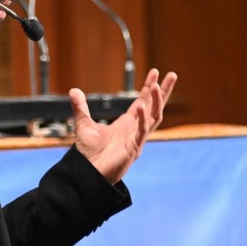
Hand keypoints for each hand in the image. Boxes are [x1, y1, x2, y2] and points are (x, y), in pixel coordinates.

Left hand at [70, 68, 176, 182]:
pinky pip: (141, 132)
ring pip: (153, 117)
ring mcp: (137, 139)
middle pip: (154, 107)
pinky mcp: (134, 149)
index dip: (149, 87)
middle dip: (163, 91)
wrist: (88, 173)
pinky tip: (140, 106)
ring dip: (156, 102)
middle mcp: (135, 129)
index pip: (143, 101)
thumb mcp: (83, 124)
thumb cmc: (89, 153)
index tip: (156, 72)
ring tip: (156, 86)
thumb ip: (81, 108)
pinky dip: (142, 119)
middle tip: (172, 74)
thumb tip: (73, 90)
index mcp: (127, 123)